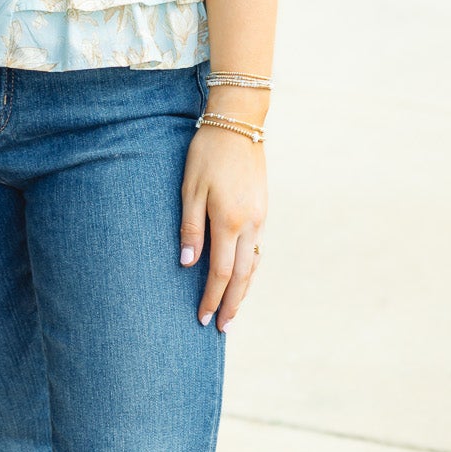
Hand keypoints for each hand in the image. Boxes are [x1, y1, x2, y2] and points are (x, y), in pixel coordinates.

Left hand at [179, 123, 265, 332]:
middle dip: (232, 304)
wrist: (238, 123)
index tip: (203, 318)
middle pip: (243, 277)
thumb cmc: (207, 153)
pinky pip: (258, 249)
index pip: (220, 272)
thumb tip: (187, 264)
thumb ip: (190, 228)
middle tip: (222, 328)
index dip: (211, 298)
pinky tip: (243, 276)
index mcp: (229, 221)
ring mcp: (260, 217)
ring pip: (254, 265)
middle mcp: (250, 224)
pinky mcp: (263, 209)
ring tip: (234, 311)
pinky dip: (251, 270)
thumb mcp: (190, 188)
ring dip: (244, 291)